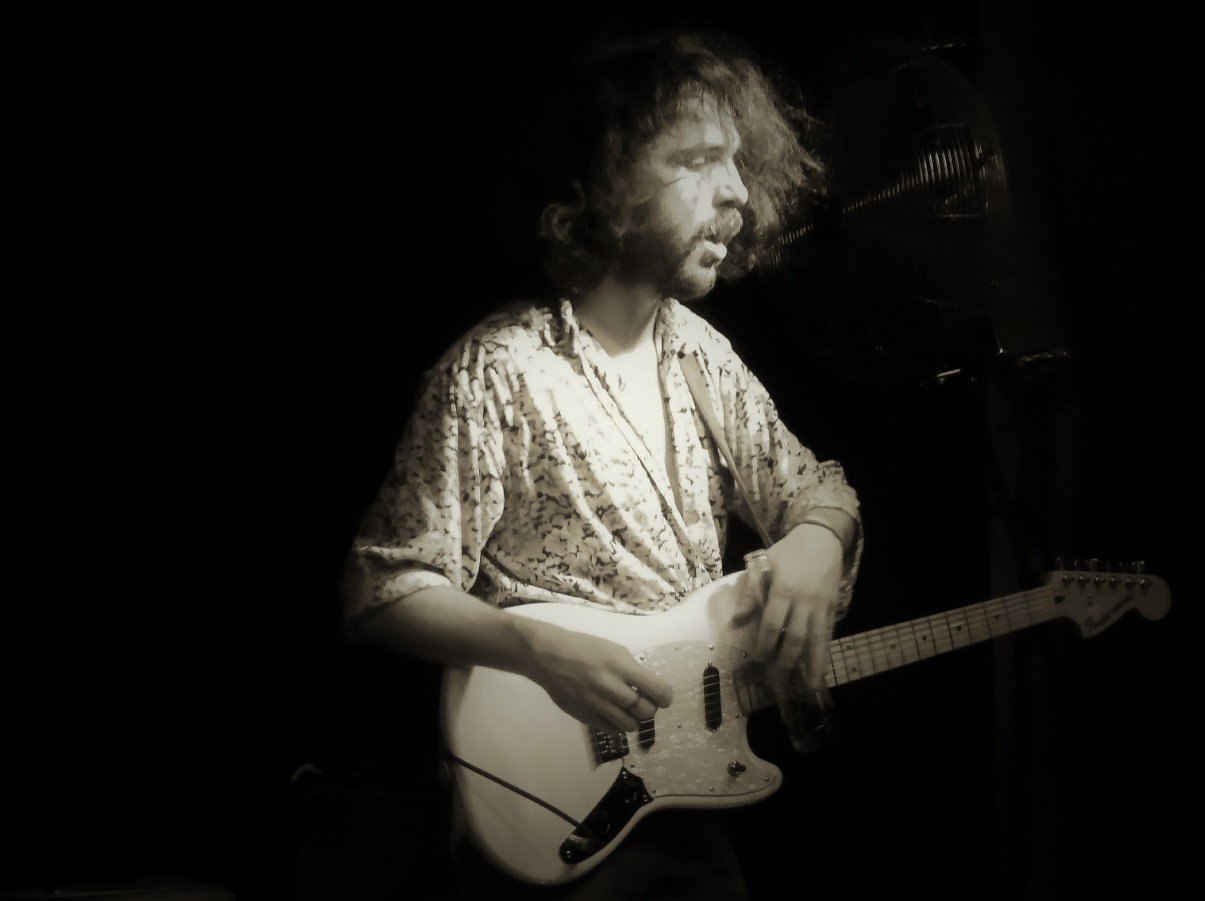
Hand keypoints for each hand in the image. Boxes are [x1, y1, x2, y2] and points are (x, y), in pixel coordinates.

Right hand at [519, 621, 674, 733]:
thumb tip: (648, 689)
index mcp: (620, 666)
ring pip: (630, 725)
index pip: (658, 690)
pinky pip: (612, 730)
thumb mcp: (614, 650)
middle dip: (649, 708)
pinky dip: (618, 725)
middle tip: (642, 701)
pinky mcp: (585, 717)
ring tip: (627, 708)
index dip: (665, 697)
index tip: (663, 697)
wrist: (548, 656)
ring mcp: (597, 704)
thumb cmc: (584, 648)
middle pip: (645, 711)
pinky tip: (612, 714)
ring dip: (633, 718)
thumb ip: (632, 670)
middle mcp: (610, 687)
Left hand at [744, 522, 846, 689]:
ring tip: (812, 686)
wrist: (821, 538)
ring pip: (817, 638)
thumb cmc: (787, 552)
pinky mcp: (833, 606)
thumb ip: (749, 592)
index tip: (760, 658)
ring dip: (814, 663)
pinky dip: (825, 650)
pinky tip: (823, 665)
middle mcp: (804, 600)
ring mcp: (821, 604)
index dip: (766, 642)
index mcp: (783, 589)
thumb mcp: (762, 564)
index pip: (773, 622)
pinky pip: (828, 632)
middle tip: (780, 679)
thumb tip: (735, 620)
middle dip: (788, 659)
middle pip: (796, 635)